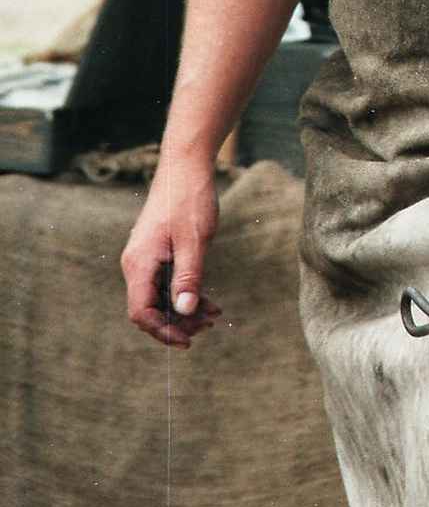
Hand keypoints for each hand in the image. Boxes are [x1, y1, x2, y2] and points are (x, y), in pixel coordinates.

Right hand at [121, 158, 221, 347]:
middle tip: (208, 326)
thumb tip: (183, 312)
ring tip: (214, 315)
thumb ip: (189, 277)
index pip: (141, 312)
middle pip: (149, 309)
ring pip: (160, 297)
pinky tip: (208, 300)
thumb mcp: (195, 241)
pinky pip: (166, 282)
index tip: (188, 340)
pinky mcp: (156, 252)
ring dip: (185, 309)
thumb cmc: (189, 200)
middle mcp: (136, 264)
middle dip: (177, 322)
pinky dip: (185, 293)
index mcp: (139, 264)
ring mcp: (145, 258)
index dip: (162, 331)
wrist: (185, 167)